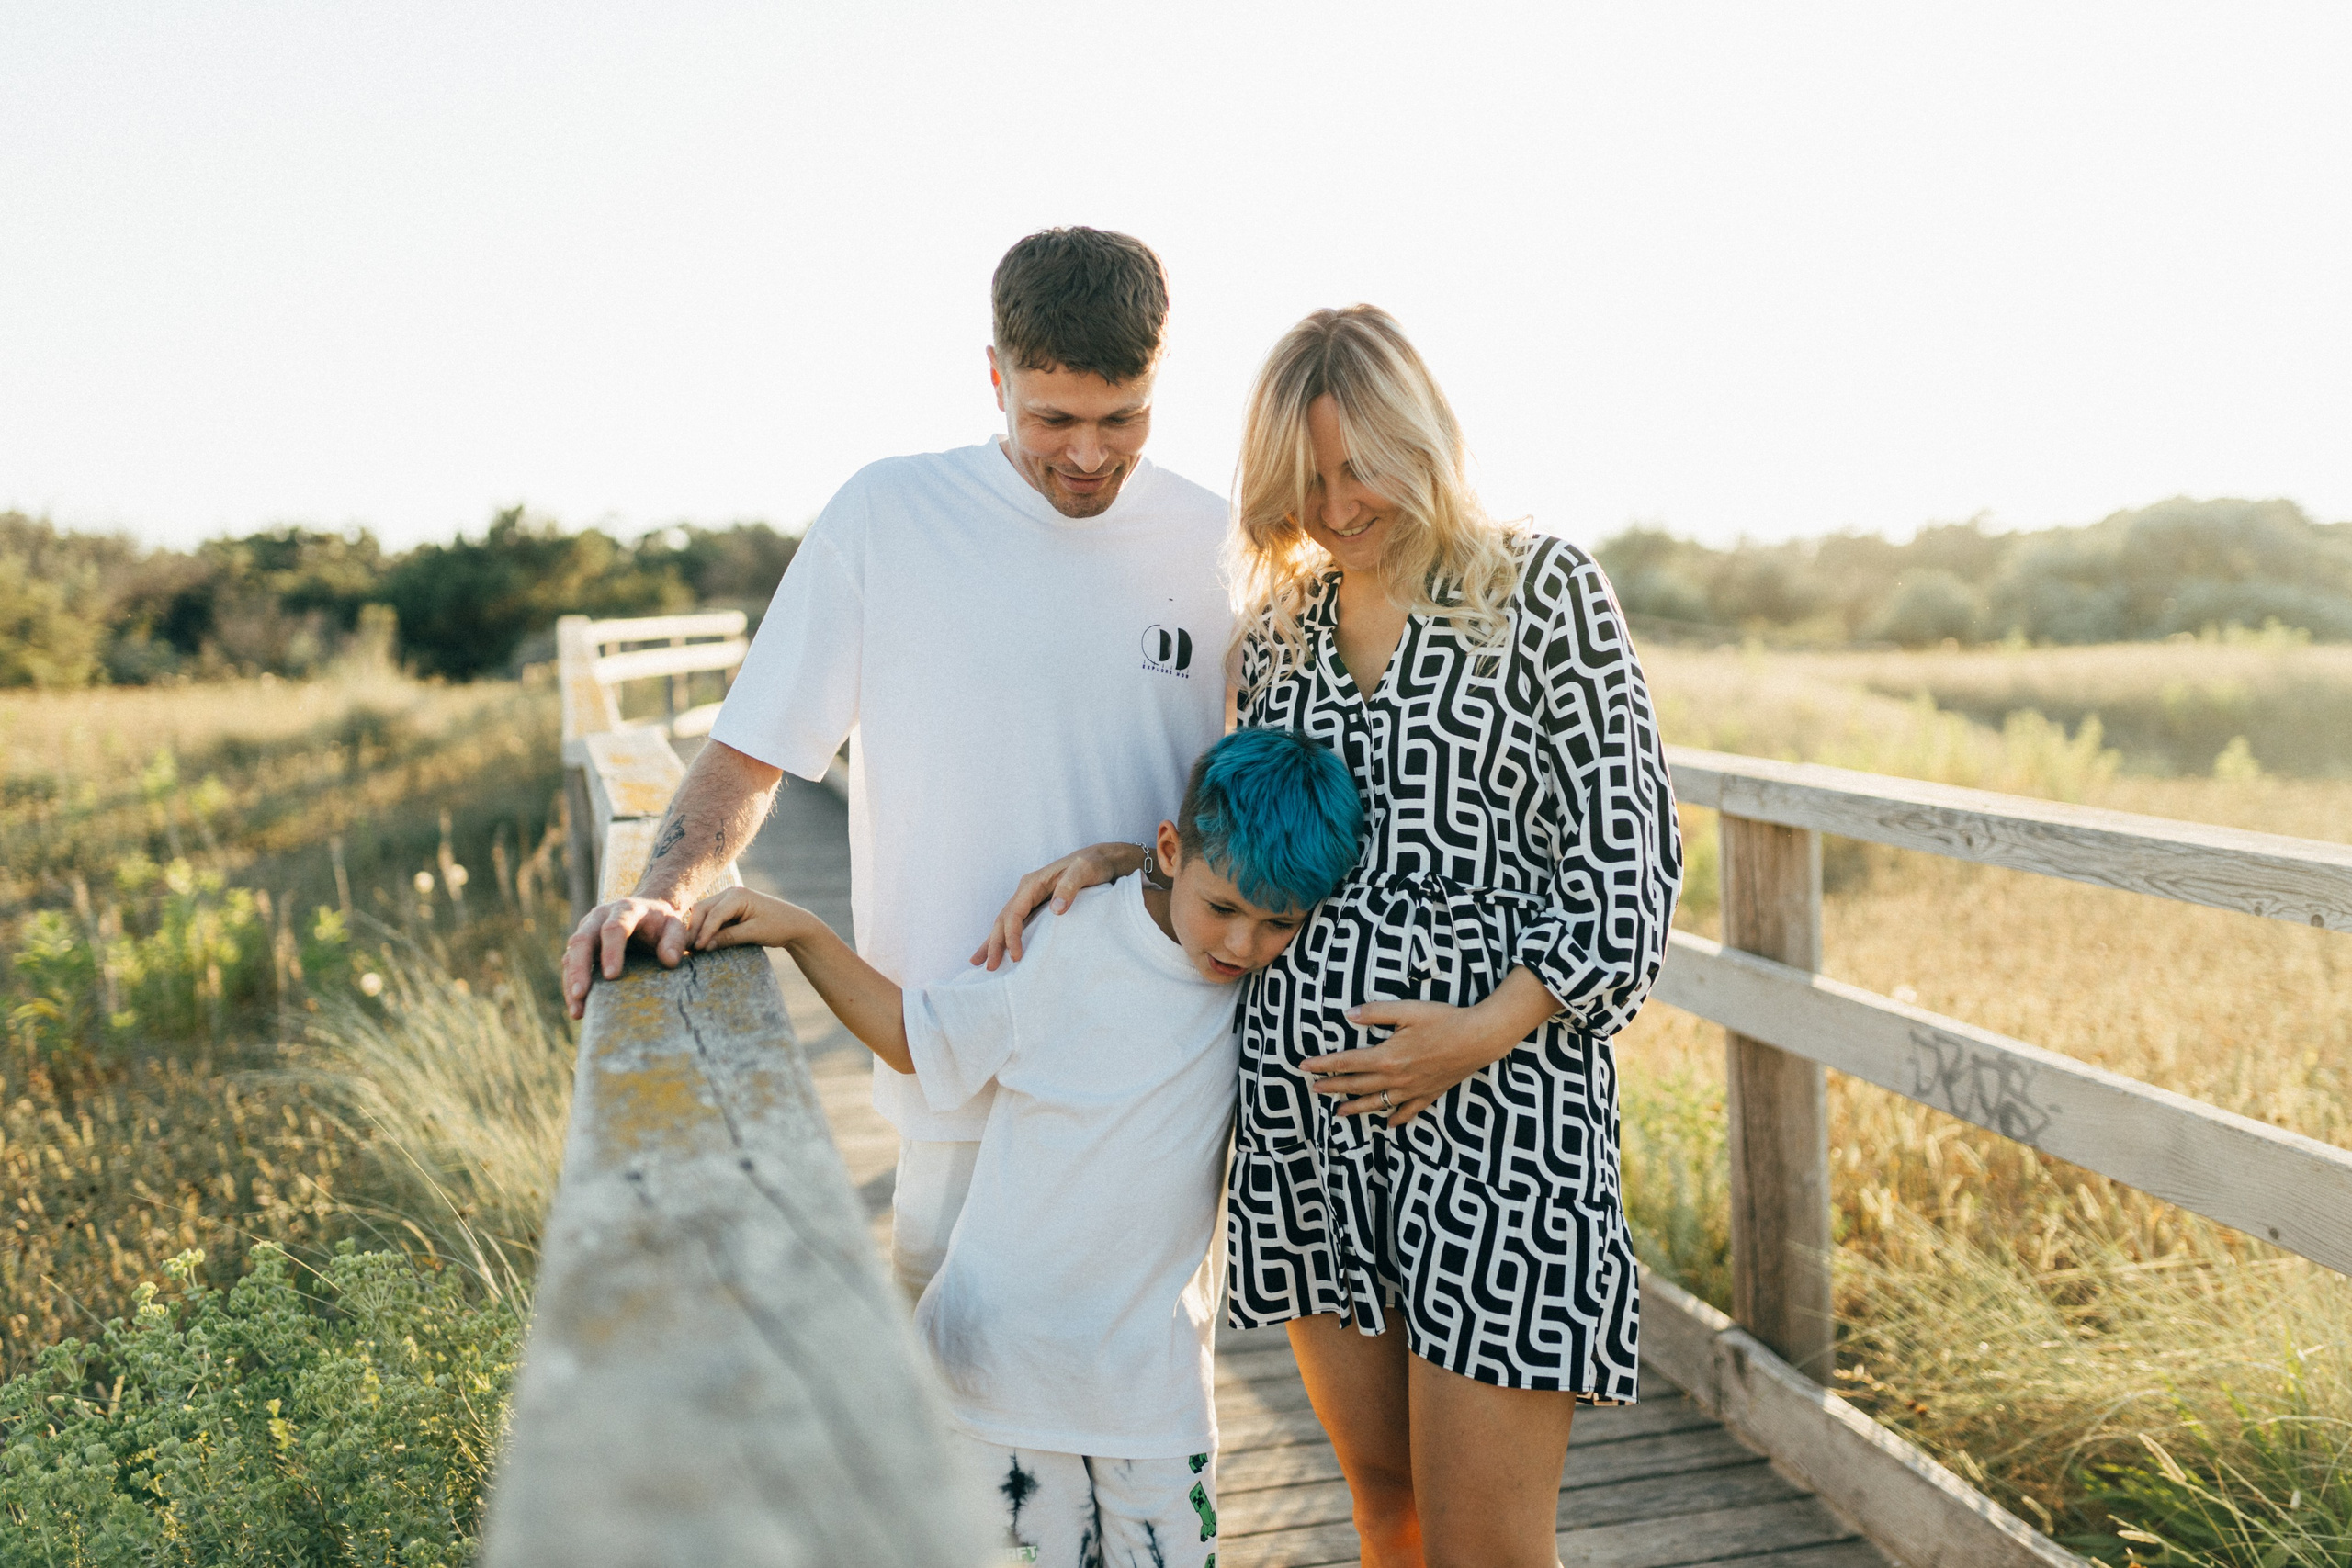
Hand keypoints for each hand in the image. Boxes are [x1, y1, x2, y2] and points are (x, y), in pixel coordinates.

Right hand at [562, 896, 688, 1018]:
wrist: (648, 912)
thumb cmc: (662, 924)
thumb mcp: (675, 927)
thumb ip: (675, 941)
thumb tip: (669, 961)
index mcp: (625, 910)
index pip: (614, 928)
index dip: (611, 951)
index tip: (612, 976)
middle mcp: (600, 917)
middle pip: (582, 940)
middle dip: (580, 968)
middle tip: (581, 994)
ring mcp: (587, 930)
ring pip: (572, 954)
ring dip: (571, 982)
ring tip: (577, 1011)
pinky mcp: (581, 946)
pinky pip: (570, 965)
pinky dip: (571, 986)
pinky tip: (578, 1010)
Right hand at [682, 887, 806, 951]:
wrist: (795, 924)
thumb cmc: (778, 926)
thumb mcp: (754, 933)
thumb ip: (729, 937)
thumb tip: (705, 946)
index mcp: (738, 896)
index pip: (713, 914)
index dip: (703, 932)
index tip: (696, 949)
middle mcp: (730, 893)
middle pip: (702, 909)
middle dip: (694, 928)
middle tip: (688, 949)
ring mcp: (729, 898)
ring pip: (704, 912)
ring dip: (698, 928)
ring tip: (692, 948)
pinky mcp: (730, 907)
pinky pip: (712, 916)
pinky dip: (706, 928)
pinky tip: (702, 942)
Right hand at [968, 842, 1146, 969]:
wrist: (1102, 859)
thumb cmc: (1093, 864)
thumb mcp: (1084, 871)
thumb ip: (1070, 887)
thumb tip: (1057, 910)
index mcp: (1032, 884)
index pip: (1014, 914)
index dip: (1012, 936)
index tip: (1016, 957)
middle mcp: (1026, 891)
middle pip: (1003, 920)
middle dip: (994, 943)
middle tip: (988, 967)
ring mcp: (1030, 899)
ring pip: (1005, 923)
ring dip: (993, 942)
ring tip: (979, 962)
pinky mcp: (1038, 906)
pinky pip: (1016, 923)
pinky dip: (1005, 937)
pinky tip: (1000, 950)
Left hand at [1301, 970, 1561, 1125]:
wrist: (1481, 1037)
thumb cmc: (1444, 1019)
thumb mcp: (1407, 1010)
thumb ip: (1375, 1013)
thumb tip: (1347, 1015)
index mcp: (1387, 1056)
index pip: (1346, 1062)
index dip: (1323, 1064)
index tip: (1304, 1066)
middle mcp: (1397, 1078)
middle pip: (1357, 1085)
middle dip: (1333, 1087)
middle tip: (1314, 1090)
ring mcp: (1413, 1090)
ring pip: (1378, 1103)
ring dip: (1356, 1108)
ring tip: (1339, 1112)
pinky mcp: (1430, 1094)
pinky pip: (1408, 1112)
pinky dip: (1395, 1119)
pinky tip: (1387, 1124)